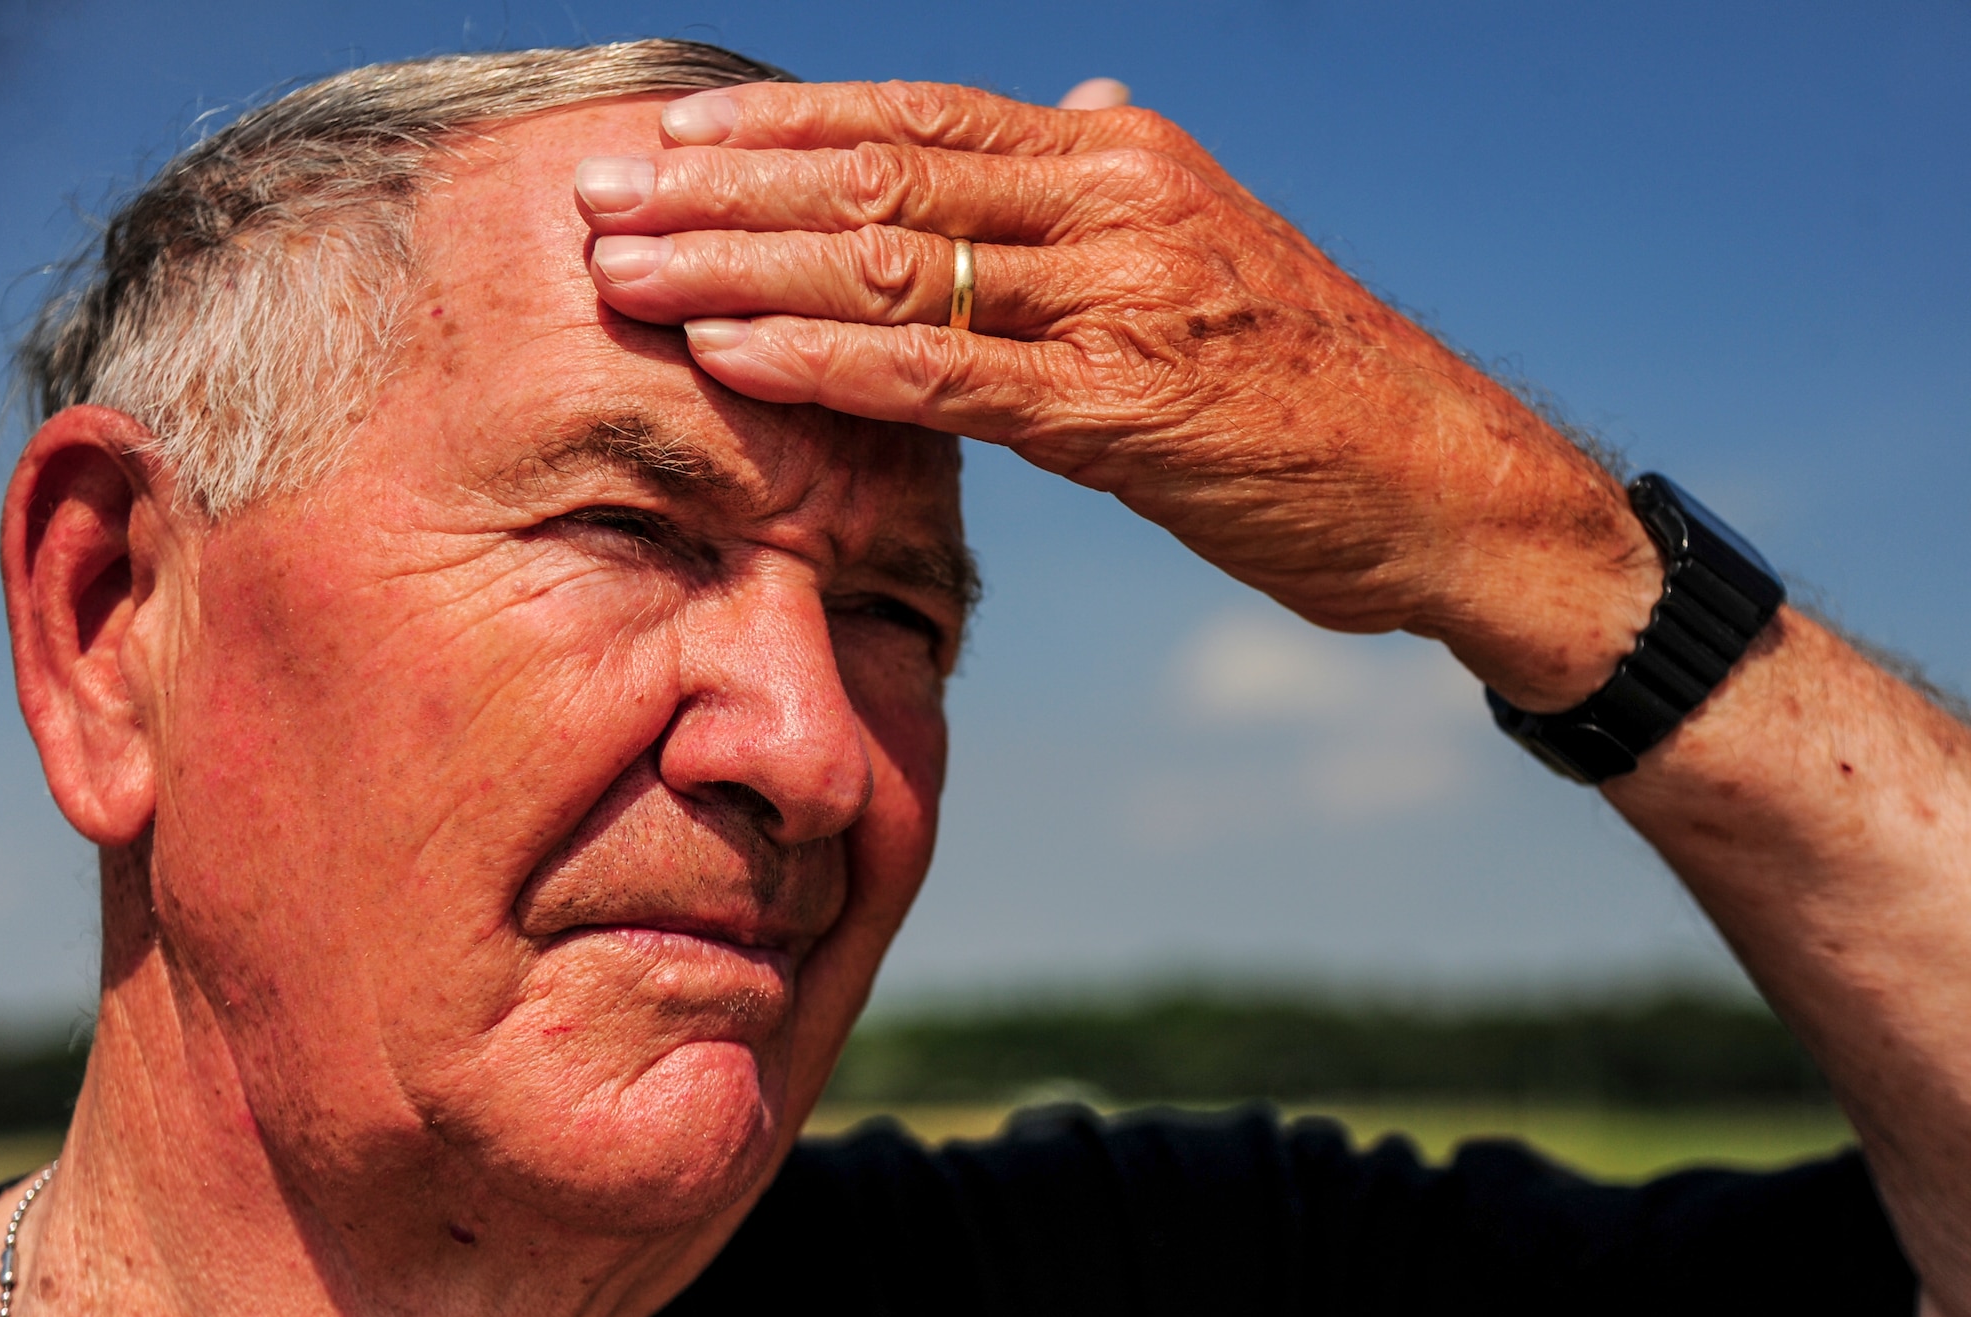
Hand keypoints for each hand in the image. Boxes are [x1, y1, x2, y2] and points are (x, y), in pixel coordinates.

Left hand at [574, 80, 1657, 709]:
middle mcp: (1116, 199)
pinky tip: (729, 352)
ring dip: (742, 267)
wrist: (1445, 483)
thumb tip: (1063, 109)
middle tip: (595, 197)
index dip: (780, 126)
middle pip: (880, 174)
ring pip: (896, 262)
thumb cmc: (1310, 381)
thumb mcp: (1210, 254)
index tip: (665, 139)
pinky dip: (828, 360)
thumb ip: (1110, 192)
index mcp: (1119, 156)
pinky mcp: (1130, 409)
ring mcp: (1125, 298)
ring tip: (622, 274)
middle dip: (722, 189)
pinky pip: (949, 375)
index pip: (915, 119)